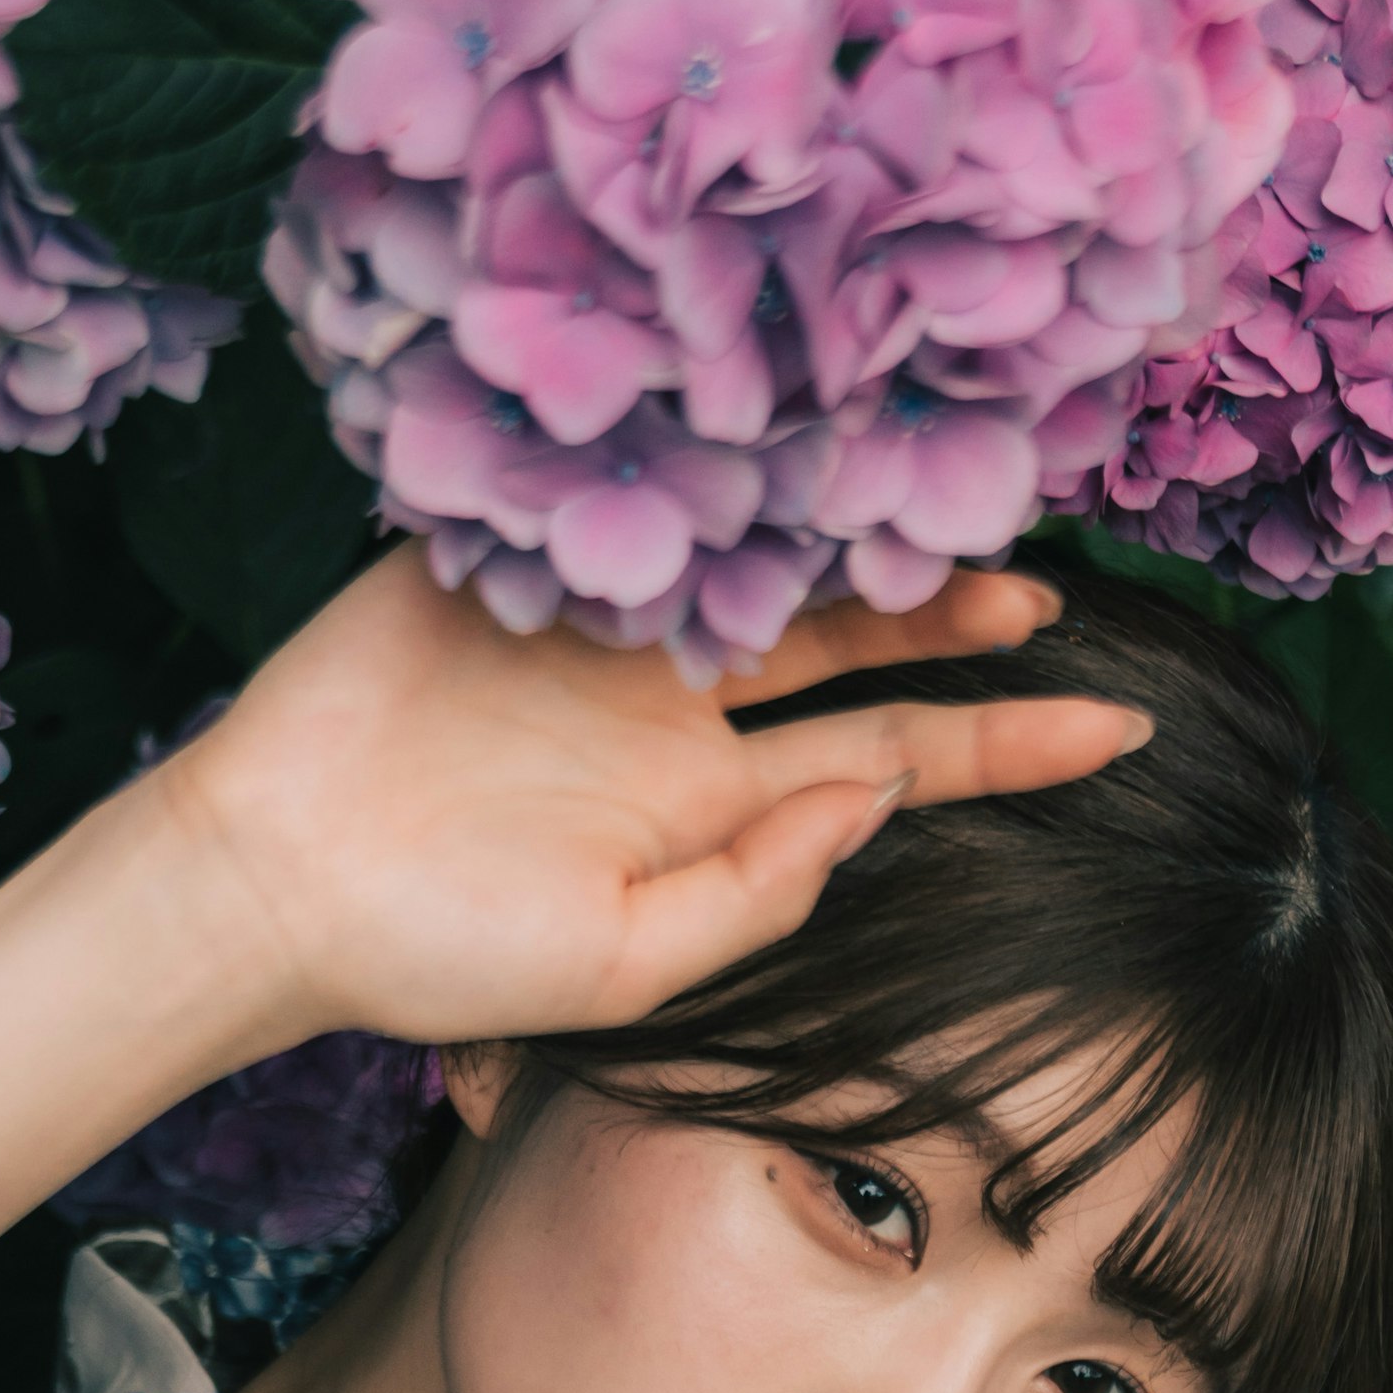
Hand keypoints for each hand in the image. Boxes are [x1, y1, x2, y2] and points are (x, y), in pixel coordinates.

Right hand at [146, 545, 1150, 1058]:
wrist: (267, 883)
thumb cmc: (438, 953)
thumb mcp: (626, 967)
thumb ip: (759, 888)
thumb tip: (879, 798)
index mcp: (712, 800)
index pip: (896, 758)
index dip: (1010, 742)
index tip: (1126, 728)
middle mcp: (675, 706)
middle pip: (849, 644)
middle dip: (951, 616)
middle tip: (1047, 585)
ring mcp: (598, 622)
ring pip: (756, 553)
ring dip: (852, 529)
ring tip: (947, 496)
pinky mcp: (513, 558)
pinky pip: (622, 496)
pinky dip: (697, 463)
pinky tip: (786, 424)